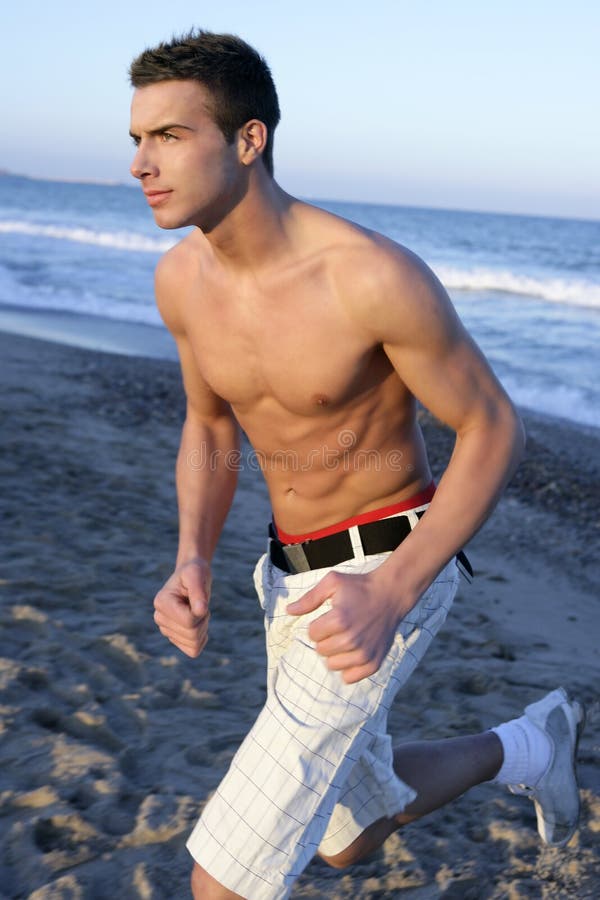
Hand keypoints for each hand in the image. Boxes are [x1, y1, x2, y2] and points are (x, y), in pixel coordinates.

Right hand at [153, 558, 210, 657]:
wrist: (192, 577)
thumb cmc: (194, 573)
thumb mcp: (197, 574)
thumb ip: (198, 591)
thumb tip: (201, 611)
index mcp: (161, 603)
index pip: (188, 621)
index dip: (201, 612)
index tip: (199, 599)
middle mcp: (160, 618)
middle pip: (192, 634)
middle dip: (203, 620)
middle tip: (200, 604)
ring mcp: (165, 629)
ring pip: (193, 643)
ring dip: (203, 628)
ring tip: (197, 612)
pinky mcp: (174, 638)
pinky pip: (193, 651)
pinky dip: (201, 640)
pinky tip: (198, 624)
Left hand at [287, 569, 407, 683]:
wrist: (390, 595)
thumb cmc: (360, 587)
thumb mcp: (332, 582)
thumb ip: (309, 598)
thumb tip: (289, 610)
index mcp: (339, 619)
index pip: (312, 634)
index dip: (318, 625)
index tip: (330, 617)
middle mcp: (352, 639)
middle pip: (321, 650)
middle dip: (326, 639)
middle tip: (339, 627)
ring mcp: (364, 653)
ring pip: (332, 665)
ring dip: (335, 654)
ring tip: (346, 639)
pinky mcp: (374, 662)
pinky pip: (350, 678)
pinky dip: (348, 668)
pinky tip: (352, 653)